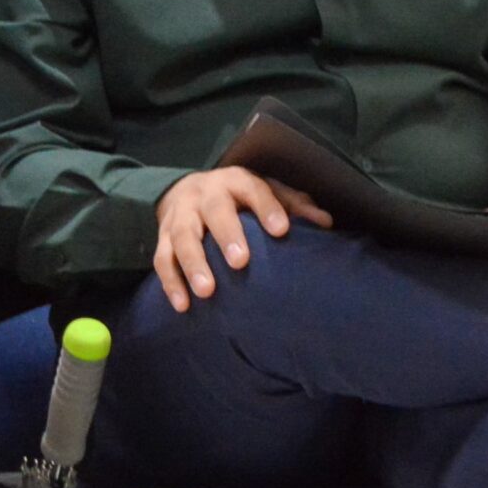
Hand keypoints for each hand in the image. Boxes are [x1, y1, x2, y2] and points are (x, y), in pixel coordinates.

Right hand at [152, 168, 332, 313]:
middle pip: (213, 212)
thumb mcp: (265, 192)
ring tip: (207, 292)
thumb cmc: (237, 198)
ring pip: (182, 237)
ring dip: (193, 264)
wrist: (183, 188)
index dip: (266, 208)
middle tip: (240, 262)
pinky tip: (183, 305)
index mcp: (235, 181)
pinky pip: (162, 259)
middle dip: (226, 235)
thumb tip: (325, 222)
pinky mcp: (162, 236)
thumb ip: (293, 205)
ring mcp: (180, 215)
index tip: (281, 230)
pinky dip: (171, 283)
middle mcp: (204, 195)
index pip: (253, 189)